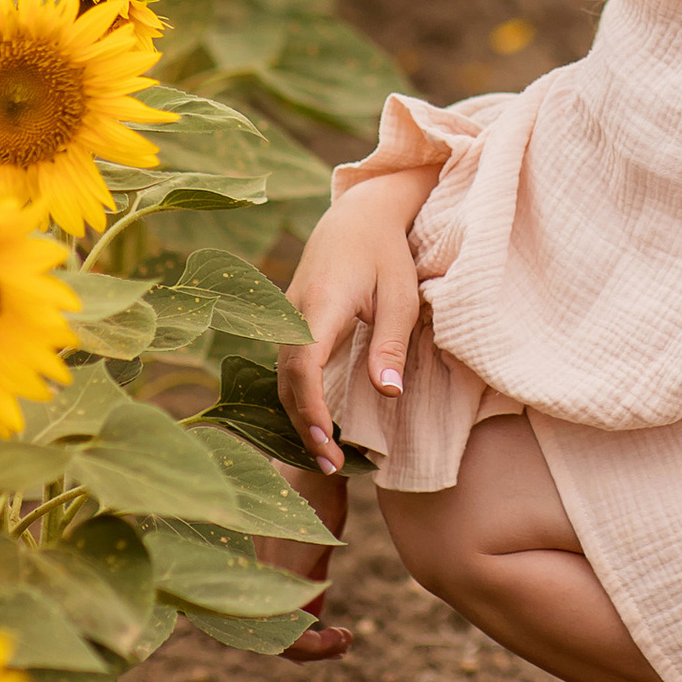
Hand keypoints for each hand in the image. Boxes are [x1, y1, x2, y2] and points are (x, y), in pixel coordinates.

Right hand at [275, 168, 436, 474]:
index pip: (303, 365)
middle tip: (331, 466)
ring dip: (299, 415)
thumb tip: (388, 396)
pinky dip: (297, 397)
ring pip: (281, 376)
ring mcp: (285, 316)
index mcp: (321, 303)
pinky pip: (285, 365)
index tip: (328, 442)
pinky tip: (318, 422)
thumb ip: (391, 346)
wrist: (357, 215)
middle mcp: (293, 312)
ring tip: (327, 454)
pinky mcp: (289, 322)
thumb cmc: (385, 254)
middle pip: (285, 379)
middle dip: (303, 425)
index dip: (311, 408)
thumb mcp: (400, 297)